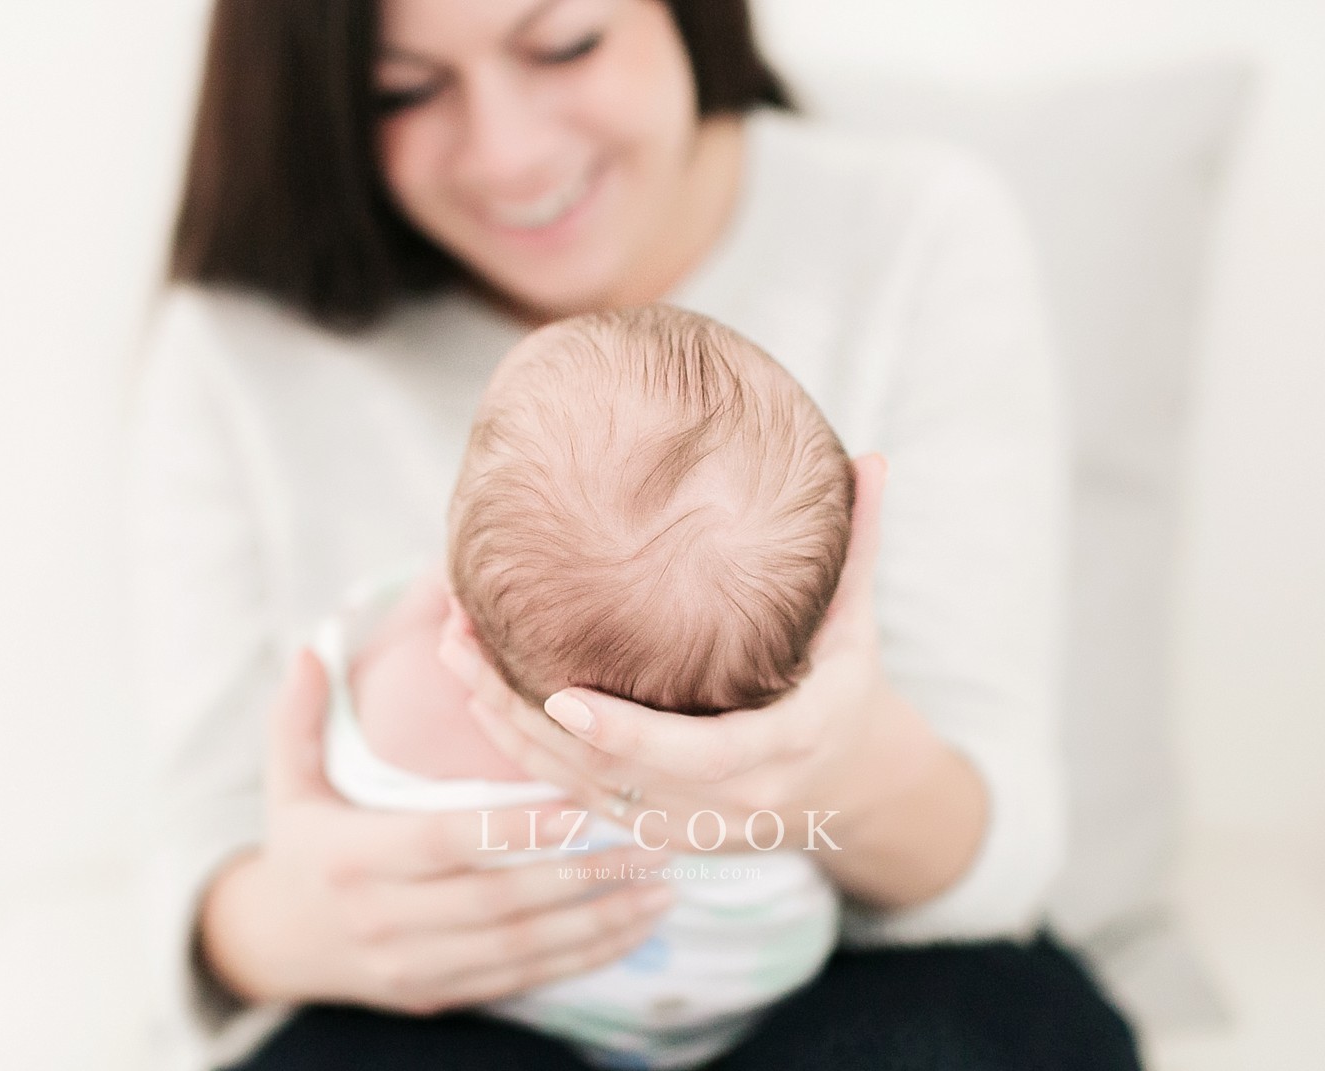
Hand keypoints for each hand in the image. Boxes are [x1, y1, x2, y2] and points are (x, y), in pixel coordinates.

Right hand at [197, 649, 672, 1014]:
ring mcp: (414, 967)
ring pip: (521, 949)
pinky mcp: (440, 994)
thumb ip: (299, 714)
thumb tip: (312, 645)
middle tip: (651, 843)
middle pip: (497, 902)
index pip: (444, 841)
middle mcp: (385, 920)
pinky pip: (523, 979)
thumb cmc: (302, 844)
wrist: (275, 947)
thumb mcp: (288, 779)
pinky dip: (584, 958)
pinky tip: (633, 929)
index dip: (511, 828)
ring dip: (599, 922)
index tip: (579, 805)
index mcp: (354, 858)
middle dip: (581, 876)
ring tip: (661, 887)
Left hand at [438, 454, 907, 852]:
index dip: (625, 733)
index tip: (560, 695)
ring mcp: (680, 825)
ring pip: (573, 791)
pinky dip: (518, 751)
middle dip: (522, 717)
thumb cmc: (844, 689)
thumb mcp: (859, 625)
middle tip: (461, 640)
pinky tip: (476, 691)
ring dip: (503, 728)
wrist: (847, 785)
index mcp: (777, 751)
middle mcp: (723, 803)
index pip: (694, 754)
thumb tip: (873, 457)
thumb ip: (861, 547)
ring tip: (451, 649)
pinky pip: (569, 799)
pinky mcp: (648, 829)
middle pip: (606, 774)